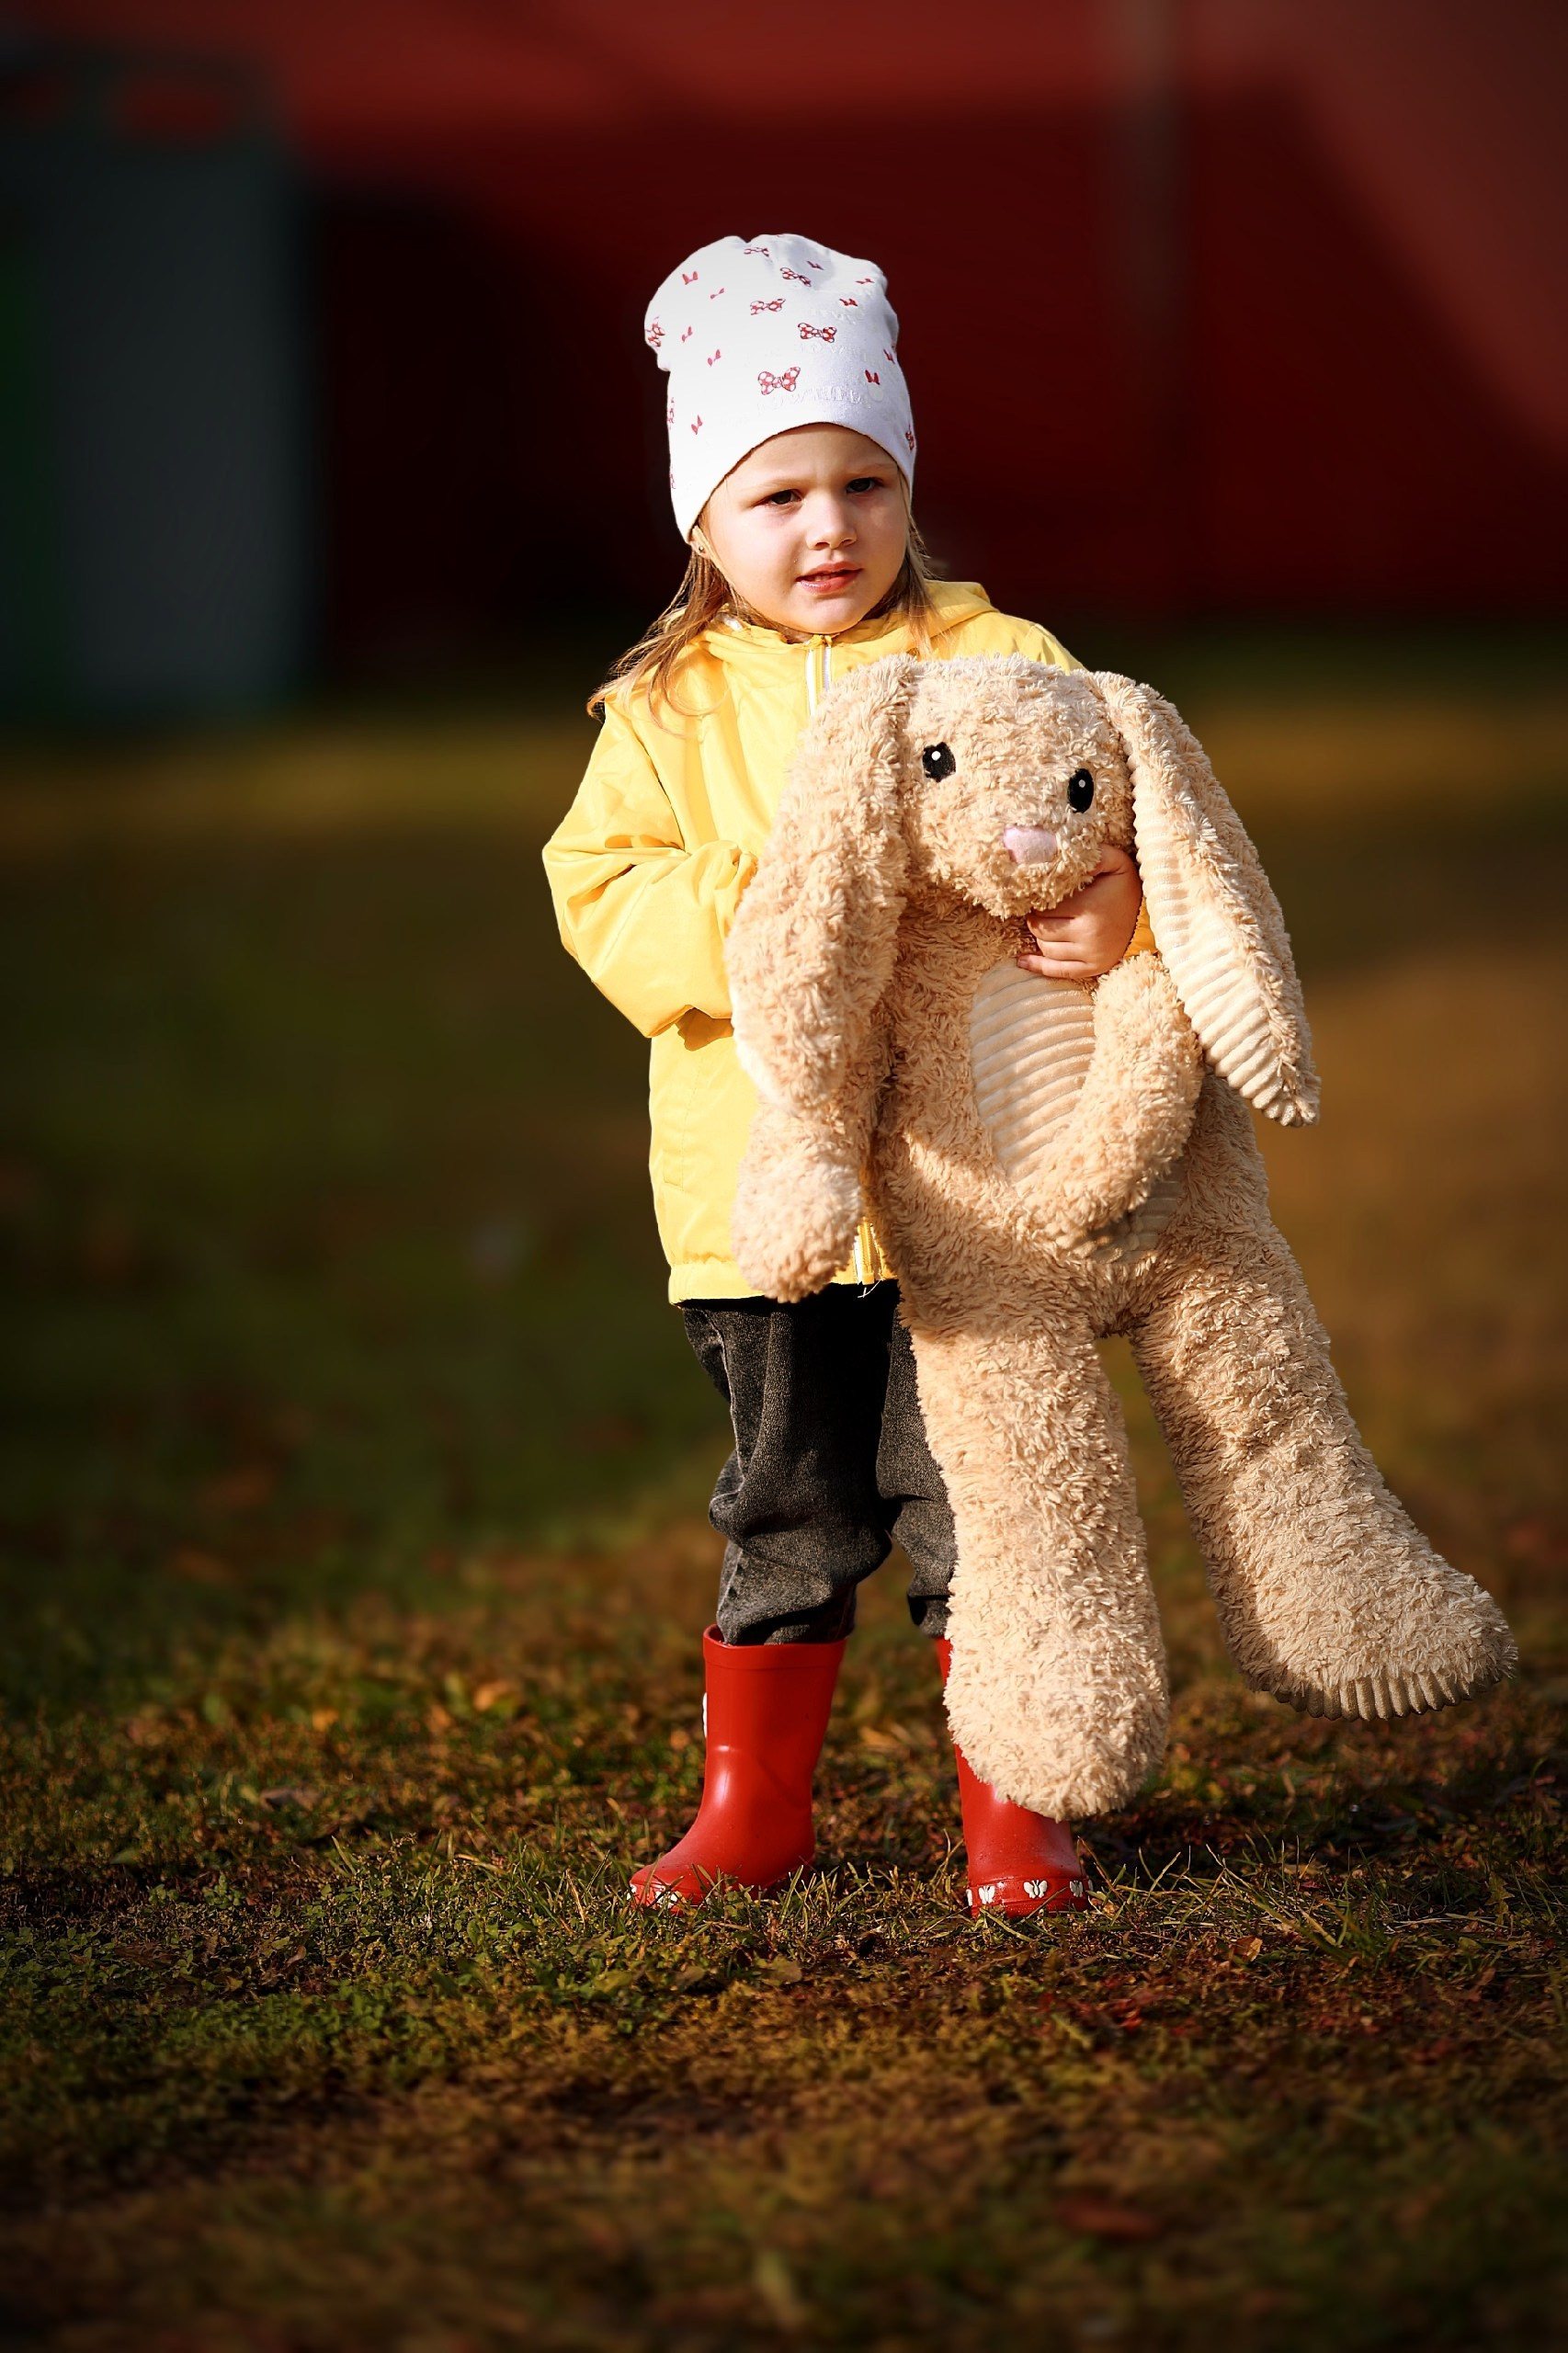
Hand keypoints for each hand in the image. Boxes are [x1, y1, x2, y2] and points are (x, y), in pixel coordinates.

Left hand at [1017, 845, 1141, 979]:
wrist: (1151, 919)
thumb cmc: (1127, 888)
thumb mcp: (1116, 863)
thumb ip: (1094, 854)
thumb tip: (1066, 853)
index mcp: (1090, 908)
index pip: (1045, 908)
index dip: (1038, 900)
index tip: (1038, 895)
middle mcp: (1088, 935)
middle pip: (1041, 930)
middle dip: (1035, 919)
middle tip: (1037, 910)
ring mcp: (1090, 955)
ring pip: (1046, 949)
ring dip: (1040, 937)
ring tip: (1043, 925)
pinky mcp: (1093, 968)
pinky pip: (1057, 971)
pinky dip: (1037, 966)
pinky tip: (1023, 960)